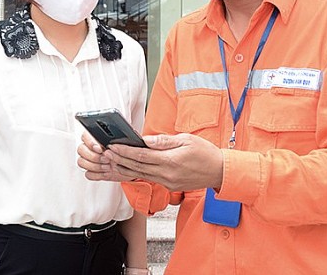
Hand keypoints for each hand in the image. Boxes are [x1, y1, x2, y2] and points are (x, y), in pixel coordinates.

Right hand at [77, 131, 135, 181]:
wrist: (129, 166)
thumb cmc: (125, 152)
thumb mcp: (124, 143)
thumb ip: (118, 140)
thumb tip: (114, 140)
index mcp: (95, 138)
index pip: (85, 136)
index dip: (90, 143)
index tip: (100, 149)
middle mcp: (89, 148)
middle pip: (81, 149)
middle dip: (94, 156)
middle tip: (106, 159)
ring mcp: (89, 160)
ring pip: (81, 162)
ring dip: (94, 166)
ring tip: (107, 167)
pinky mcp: (91, 172)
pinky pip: (87, 174)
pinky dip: (96, 175)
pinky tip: (105, 173)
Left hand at [107, 133, 224, 191]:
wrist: (220, 172)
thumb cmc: (206, 153)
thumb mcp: (186, 140)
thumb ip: (164, 141)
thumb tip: (145, 140)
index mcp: (171, 161)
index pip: (142, 156)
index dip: (125, 151)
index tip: (113, 146)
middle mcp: (167, 174)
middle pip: (137, 167)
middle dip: (120, 159)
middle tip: (106, 152)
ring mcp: (167, 182)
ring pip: (141, 174)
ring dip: (125, 167)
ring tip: (112, 159)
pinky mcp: (169, 186)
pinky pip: (149, 178)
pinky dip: (136, 172)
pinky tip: (128, 167)